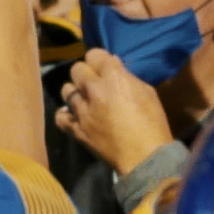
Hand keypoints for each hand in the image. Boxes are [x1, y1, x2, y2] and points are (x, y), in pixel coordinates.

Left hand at [54, 49, 175, 175]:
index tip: (103, 66)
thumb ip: (128, 77)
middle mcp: (93, 89)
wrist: (145, 158)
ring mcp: (81, 110)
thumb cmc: (152, 125)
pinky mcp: (76, 129)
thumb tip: (113, 65)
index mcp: (114, 78)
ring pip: (66, 90)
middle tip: (96, 84)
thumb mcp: (147, 93)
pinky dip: (67, 115)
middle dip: (86, 74)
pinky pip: (60, 116)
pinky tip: (75, 117)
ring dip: (76, 93)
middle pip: (77, 69)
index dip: (99, 59)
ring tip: (86, 101)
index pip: (94, 54)